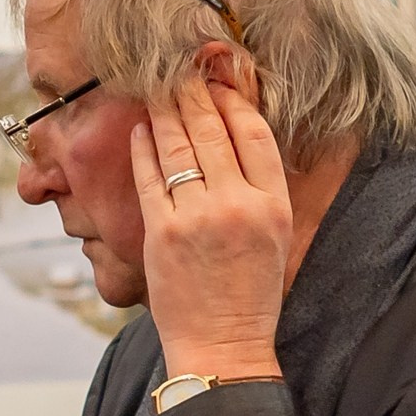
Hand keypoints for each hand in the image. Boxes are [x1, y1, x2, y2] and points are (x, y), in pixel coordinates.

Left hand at [129, 72, 289, 378]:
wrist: (223, 345)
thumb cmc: (249, 294)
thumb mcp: (275, 235)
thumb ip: (260, 188)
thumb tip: (236, 138)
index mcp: (272, 205)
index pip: (255, 133)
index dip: (234, 101)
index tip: (219, 82)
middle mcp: (237, 205)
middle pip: (213, 131)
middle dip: (194, 94)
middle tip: (180, 70)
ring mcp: (197, 218)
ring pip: (178, 147)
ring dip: (165, 111)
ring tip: (157, 89)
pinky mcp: (162, 232)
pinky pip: (150, 177)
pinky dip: (143, 149)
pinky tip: (140, 130)